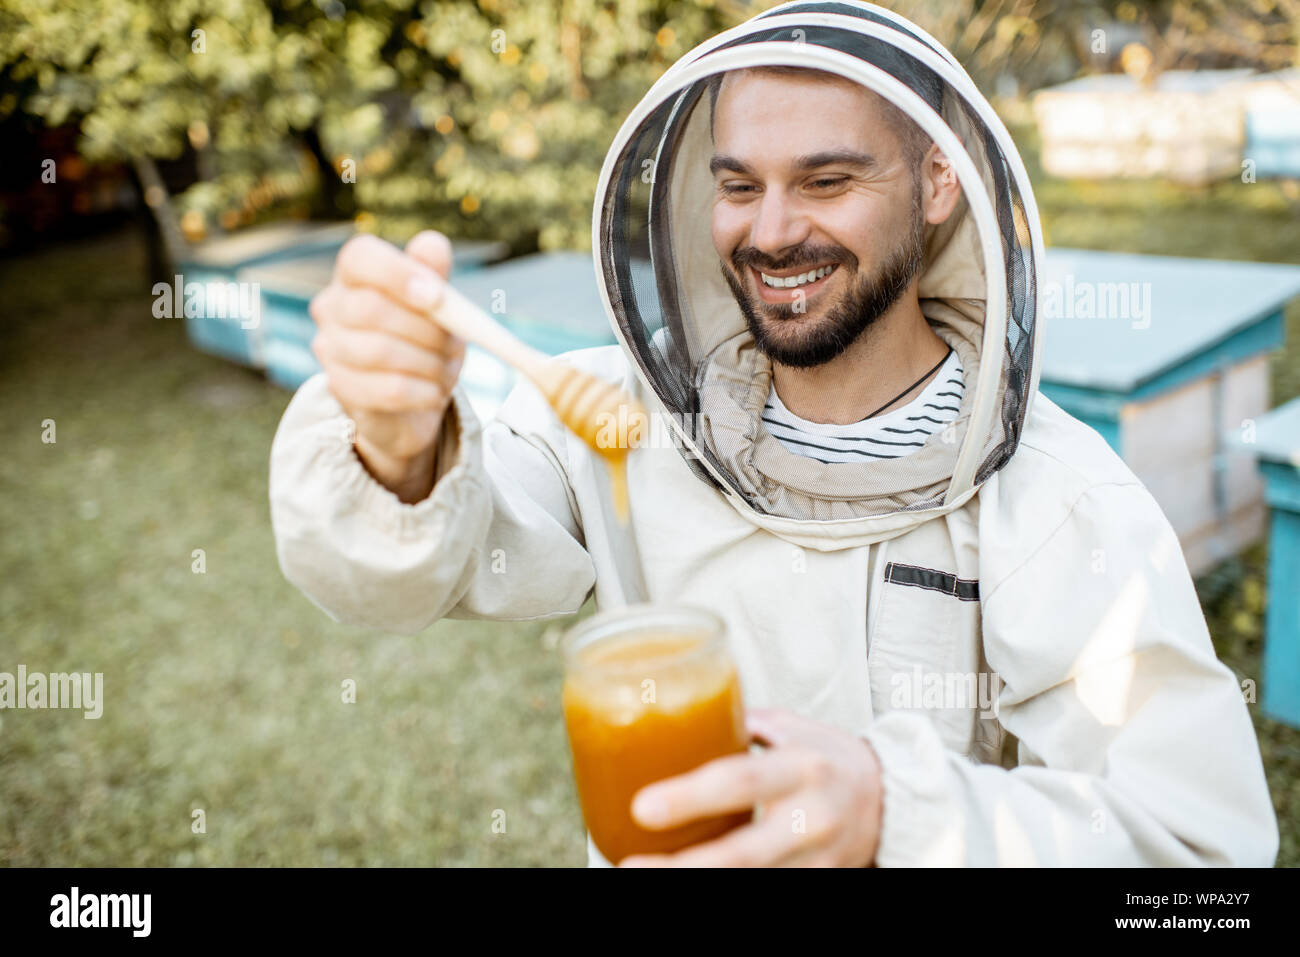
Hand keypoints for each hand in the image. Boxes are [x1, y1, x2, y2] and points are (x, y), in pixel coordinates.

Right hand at [309, 230, 467, 502]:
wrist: (410, 397)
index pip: (360, 257)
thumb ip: (433, 272)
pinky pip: (388, 389)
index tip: (437, 296)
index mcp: (354, 274)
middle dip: (424, 328)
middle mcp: (331, 307)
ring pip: (379, 351)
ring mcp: (330, 348)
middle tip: (453, 342)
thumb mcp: (436, 302)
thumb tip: (432, 246)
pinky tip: (436, 391)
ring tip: (446, 369)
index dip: (398, 273)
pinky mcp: (340, 387)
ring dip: (428, 362)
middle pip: (370, 308)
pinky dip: (424, 391)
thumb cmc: (422, 336)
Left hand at [619, 708, 883, 866]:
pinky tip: (685, 879)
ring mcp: (817, 861)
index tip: (642, 807)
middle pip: (743, 853)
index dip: (690, 797)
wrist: (893, 799)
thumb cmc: (830, 757)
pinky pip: (766, 891)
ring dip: (693, 880)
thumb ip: (738, 724)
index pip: (741, 781)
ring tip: (645, 873)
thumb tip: (674, 715)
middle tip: (631, 865)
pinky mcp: (820, 883)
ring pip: (752, 882)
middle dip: (685, 865)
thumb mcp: (791, 729)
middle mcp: (812, 819)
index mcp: (802, 768)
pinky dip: (724, 889)